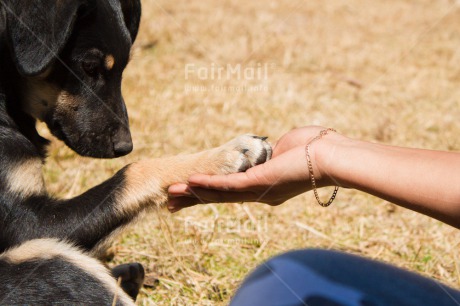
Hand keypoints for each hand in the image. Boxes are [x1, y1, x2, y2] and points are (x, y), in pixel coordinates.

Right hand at [168, 126, 337, 211]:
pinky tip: (191, 183)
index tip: (190, 192)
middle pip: (219, 198)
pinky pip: (228, 185)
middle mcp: (258, 195)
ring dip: (194, 193)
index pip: (230, 191)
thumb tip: (267, 151)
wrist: (332, 156)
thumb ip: (269, 154)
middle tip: (171, 202)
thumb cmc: (315, 149)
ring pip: (219, 195)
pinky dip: (208, 185)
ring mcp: (257, 190)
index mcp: (264, 187)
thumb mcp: (284, 150)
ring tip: (172, 193)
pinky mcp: (258, 183)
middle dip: (194, 199)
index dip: (208, 192)